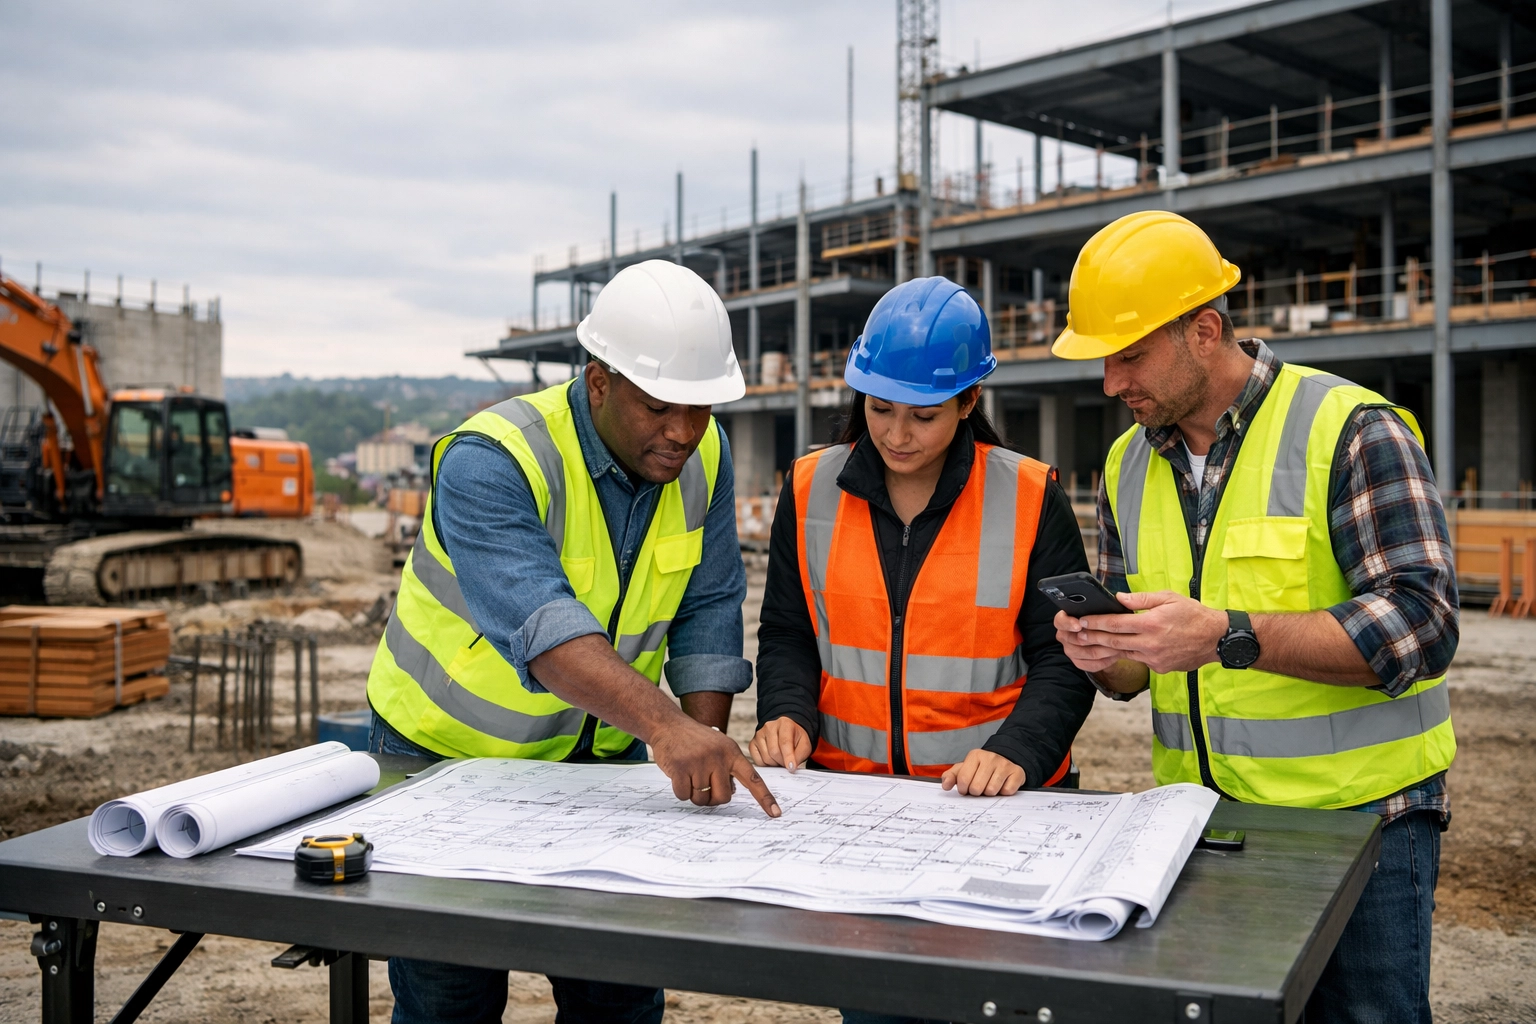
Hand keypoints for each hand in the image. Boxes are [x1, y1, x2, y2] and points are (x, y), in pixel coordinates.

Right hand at [650, 719, 780, 816]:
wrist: (669, 724)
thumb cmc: (695, 740)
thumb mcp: (718, 747)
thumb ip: (727, 767)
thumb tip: (730, 792)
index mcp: (732, 752)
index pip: (753, 778)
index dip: (765, 797)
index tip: (776, 813)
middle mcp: (719, 757)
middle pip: (723, 797)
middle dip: (712, 797)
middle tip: (702, 785)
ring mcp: (699, 762)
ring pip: (701, 798)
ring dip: (694, 794)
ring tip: (688, 775)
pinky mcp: (680, 768)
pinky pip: (684, 795)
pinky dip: (680, 791)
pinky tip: (678, 775)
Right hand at [749, 717, 812, 771]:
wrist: (787, 732)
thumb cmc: (796, 738)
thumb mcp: (805, 744)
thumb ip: (799, 755)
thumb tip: (790, 767)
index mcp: (785, 723)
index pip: (784, 742)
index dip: (788, 757)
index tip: (791, 767)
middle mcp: (769, 726)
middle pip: (774, 751)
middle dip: (782, 761)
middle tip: (787, 762)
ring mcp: (759, 734)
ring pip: (766, 758)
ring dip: (775, 764)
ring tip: (780, 759)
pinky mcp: (752, 743)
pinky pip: (758, 761)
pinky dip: (766, 764)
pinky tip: (772, 759)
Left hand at [941, 749, 1025, 795]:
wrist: (1004, 761)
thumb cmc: (980, 768)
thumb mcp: (964, 769)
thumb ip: (951, 776)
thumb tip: (945, 786)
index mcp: (975, 755)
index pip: (963, 780)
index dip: (963, 789)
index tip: (966, 788)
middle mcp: (990, 757)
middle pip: (977, 788)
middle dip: (976, 792)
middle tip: (979, 788)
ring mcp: (1005, 764)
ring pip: (992, 791)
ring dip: (989, 793)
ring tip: (990, 786)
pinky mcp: (1017, 772)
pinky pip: (1007, 791)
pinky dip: (1003, 793)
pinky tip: (1002, 785)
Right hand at [1054, 608, 1127, 673]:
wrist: (1112, 635)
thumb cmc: (1108, 618)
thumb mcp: (1111, 607)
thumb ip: (1115, 602)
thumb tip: (1120, 597)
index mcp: (1067, 618)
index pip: (1060, 621)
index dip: (1068, 623)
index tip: (1079, 625)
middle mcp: (1065, 635)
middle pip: (1071, 639)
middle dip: (1092, 638)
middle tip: (1109, 637)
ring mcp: (1070, 649)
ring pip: (1083, 653)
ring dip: (1101, 650)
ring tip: (1116, 647)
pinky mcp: (1079, 662)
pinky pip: (1088, 665)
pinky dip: (1103, 661)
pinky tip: (1114, 656)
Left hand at [1063, 590, 1227, 673]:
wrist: (1217, 639)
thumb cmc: (1194, 614)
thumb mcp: (1169, 598)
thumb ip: (1141, 599)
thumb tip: (1119, 598)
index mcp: (1152, 624)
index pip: (1116, 624)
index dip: (1097, 622)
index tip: (1083, 620)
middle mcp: (1151, 643)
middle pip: (1114, 641)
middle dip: (1093, 637)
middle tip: (1078, 633)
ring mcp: (1155, 658)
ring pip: (1124, 653)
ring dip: (1105, 648)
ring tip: (1090, 642)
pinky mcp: (1159, 668)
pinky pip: (1139, 660)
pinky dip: (1129, 653)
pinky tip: (1120, 648)